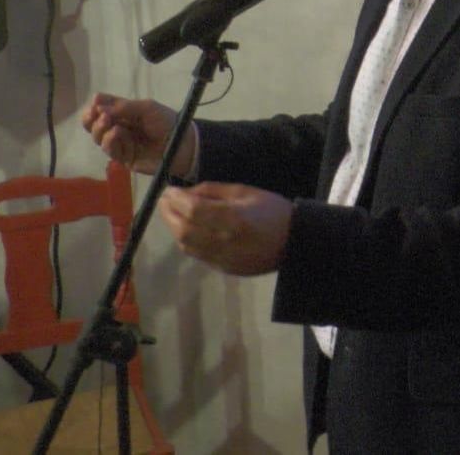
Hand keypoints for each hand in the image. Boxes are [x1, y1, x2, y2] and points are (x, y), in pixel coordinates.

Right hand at [82, 93, 193, 177]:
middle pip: (94, 124)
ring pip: (98, 137)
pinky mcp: (123, 158)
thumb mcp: (147, 108)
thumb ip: (124, 107)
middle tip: (98, 114)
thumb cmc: (167, 122)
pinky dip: (110, 141)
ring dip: (100, 129)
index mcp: (123, 112)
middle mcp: (118, 127)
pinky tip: (117, 133)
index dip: (95, 106)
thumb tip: (98, 107)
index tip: (95, 103)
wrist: (181, 144)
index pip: (102, 107)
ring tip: (109, 122)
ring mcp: (120, 143)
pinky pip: (110, 150)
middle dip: (91, 118)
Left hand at [158, 183, 294, 275]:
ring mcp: (223, 258)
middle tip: (165, 201)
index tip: (169, 190)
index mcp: (234, 218)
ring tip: (173, 214)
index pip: (193, 209)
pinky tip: (187, 229)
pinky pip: (196, 254)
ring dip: (175, 228)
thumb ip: (215, 191)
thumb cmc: (273, 211)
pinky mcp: (223, 268)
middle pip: (184, 229)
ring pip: (186, 245)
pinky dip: (186, 240)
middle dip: (169, 214)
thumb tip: (187, 193)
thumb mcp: (246, 191)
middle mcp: (225, 240)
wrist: (294, 242)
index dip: (176, 199)